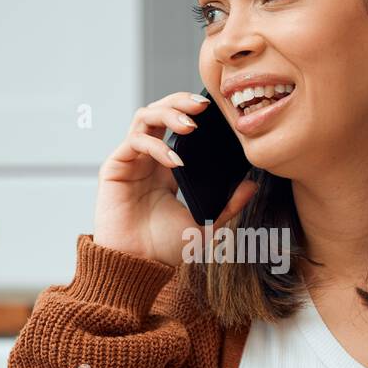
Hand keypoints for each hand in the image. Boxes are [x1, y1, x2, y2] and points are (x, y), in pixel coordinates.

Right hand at [92, 91, 258, 265]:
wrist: (138, 267)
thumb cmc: (164, 249)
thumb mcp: (206, 227)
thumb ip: (228, 207)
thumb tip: (253, 185)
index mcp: (167, 167)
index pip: (177, 125)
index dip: (193, 112)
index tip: (218, 111)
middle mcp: (147, 158)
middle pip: (160, 111)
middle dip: (180, 101)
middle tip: (204, 104)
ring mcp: (131, 160)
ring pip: (145, 117)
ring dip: (168, 114)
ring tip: (190, 124)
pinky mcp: (115, 168)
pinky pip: (135, 142)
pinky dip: (156, 146)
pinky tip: (174, 162)